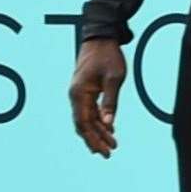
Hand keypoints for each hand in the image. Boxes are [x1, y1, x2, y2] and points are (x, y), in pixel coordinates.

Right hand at [68, 38, 126, 156]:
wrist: (101, 38)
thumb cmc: (108, 56)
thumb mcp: (114, 78)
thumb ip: (111, 100)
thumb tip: (109, 123)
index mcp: (79, 94)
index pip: (83, 123)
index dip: (93, 139)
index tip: (104, 151)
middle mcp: (75, 96)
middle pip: (84, 125)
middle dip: (95, 140)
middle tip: (109, 154)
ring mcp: (79, 94)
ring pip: (87, 119)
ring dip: (99, 132)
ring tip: (112, 144)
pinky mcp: (85, 90)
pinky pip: (90, 111)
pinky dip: (99, 121)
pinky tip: (109, 128)